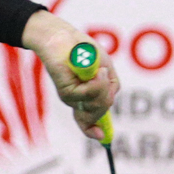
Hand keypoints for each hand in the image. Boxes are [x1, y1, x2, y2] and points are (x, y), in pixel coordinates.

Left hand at [23, 9, 119, 141]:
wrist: (63, 36)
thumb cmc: (84, 50)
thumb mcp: (105, 70)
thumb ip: (109, 88)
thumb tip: (109, 103)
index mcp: (86, 97)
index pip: (88, 121)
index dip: (94, 131)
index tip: (102, 137)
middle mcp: (77, 100)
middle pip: (99, 113)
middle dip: (107, 96)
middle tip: (104, 74)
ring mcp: (71, 96)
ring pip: (97, 104)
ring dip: (103, 87)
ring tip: (99, 70)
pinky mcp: (66, 90)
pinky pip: (89, 95)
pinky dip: (97, 83)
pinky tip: (96, 72)